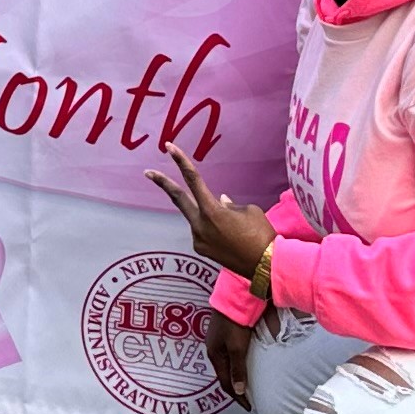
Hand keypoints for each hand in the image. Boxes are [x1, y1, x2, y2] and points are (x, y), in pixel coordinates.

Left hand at [144, 150, 276, 285]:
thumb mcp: (248, 210)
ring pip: (197, 217)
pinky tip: (229, 237)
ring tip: (233, 227)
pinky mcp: (201, 250)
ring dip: (208, 214)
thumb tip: (220, 200)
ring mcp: (198, 239)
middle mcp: (200, 225)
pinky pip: (202, 231)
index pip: (193, 180)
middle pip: (178, 199)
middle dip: (163, 184)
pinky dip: (212, 227)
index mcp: (212, 211)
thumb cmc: (261, 233)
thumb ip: (229, 204)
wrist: (266, 266)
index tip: (169, 147)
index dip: (181, 161)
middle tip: (148, 172)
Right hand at [202, 308, 255, 409]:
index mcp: (214, 355)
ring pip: (225, 365)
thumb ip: (238, 369)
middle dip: (234, 388)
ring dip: (234, 376)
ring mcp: (217, 340)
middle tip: (246, 399)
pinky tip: (241, 364)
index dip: (236, 396)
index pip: (225, 382)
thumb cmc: (235, 324)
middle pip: (223, 375)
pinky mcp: (223, 333)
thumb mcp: (237, 348)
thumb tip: (238, 391)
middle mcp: (213, 350)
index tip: (248, 407)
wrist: (234, 297)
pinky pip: (228, 355)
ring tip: (244, 385)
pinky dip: (235, 365)